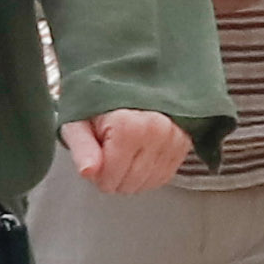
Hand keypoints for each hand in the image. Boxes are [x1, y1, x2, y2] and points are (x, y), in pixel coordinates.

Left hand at [63, 108, 189, 193]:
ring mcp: (175, 137)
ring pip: (148, 183)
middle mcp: (157, 130)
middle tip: (108, 153)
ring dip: (132, 176)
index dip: (97, 174)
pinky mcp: (185, 143)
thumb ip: (82, 148)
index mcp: (128, 125)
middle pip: (130, 183)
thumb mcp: (78, 122)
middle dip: (114, 177)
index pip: (110, 178)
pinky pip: (164, 177)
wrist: (128, 80)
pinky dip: (149, 174)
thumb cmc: (98, 104)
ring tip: (124, 151)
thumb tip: (88, 172)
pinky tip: (138, 158)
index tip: (94, 157)